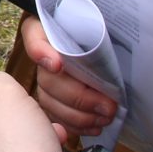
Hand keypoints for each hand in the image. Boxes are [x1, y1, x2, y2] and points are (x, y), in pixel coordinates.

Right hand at [18, 17, 117, 138]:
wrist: (119, 48)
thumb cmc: (112, 33)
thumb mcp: (110, 25)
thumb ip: (104, 28)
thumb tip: (107, 40)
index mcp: (51, 26)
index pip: (33, 33)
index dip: (40, 51)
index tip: (57, 65)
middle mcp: (44, 52)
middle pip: (48, 77)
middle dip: (78, 96)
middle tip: (107, 106)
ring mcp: (46, 76)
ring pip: (49, 100)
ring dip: (79, 115)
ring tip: (105, 118)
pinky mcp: (53, 98)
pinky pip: (55, 116)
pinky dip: (75, 125)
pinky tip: (94, 126)